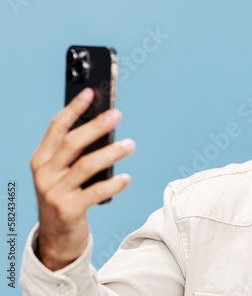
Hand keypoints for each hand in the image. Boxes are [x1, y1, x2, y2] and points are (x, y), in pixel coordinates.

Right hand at [30, 88, 135, 270]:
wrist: (56, 237)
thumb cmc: (65, 197)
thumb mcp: (62, 174)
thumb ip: (75, 155)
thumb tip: (104, 129)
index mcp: (41, 159)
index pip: (57, 128)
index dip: (74, 109)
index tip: (91, 93)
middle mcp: (44, 173)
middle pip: (72, 142)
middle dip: (96, 126)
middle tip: (117, 115)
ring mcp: (54, 192)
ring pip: (86, 165)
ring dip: (111, 152)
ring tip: (130, 145)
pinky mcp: (68, 210)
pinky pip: (95, 193)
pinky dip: (113, 184)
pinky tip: (126, 178)